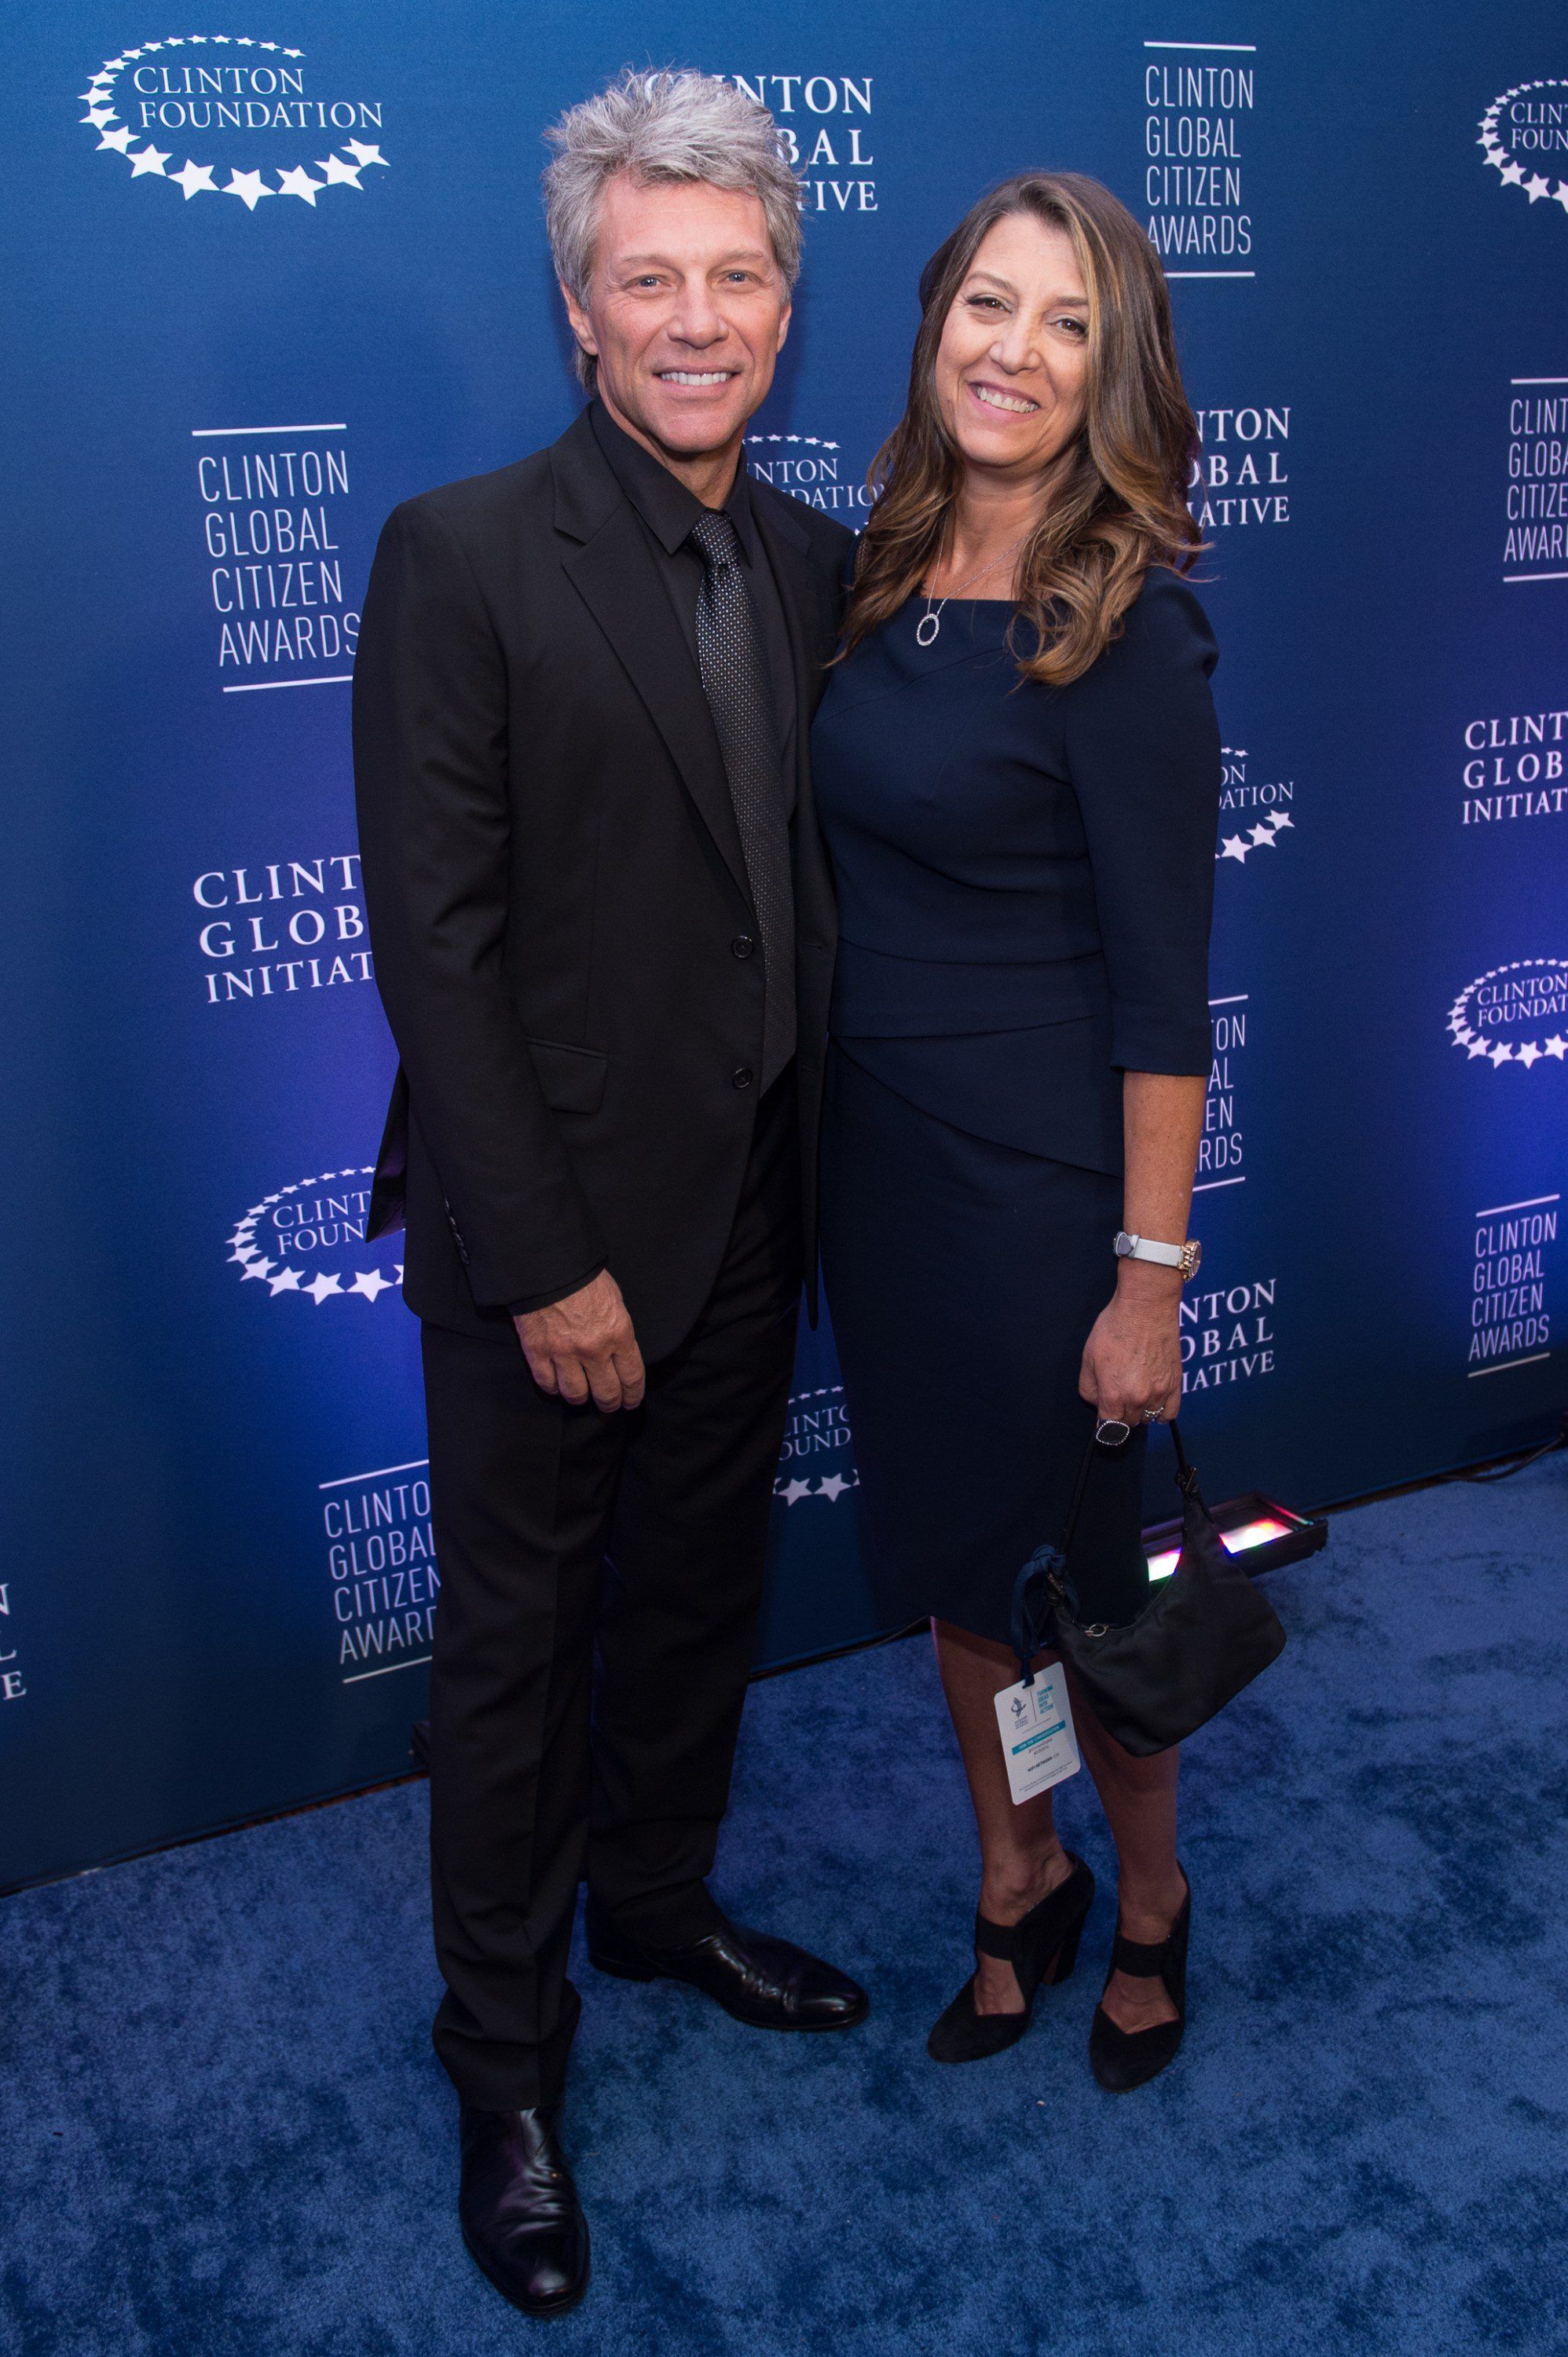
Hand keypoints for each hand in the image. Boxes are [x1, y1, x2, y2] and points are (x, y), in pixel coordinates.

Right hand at [514, 1270, 645, 1411]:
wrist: (547, 1264)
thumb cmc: (584, 1277)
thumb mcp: (615, 1299)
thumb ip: (618, 1329)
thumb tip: (619, 1350)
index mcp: (618, 1333)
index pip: (632, 1377)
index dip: (633, 1395)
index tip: (631, 1402)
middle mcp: (594, 1349)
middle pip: (606, 1392)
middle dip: (610, 1404)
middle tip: (609, 1406)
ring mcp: (564, 1353)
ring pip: (575, 1394)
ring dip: (581, 1399)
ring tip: (582, 1397)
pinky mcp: (538, 1352)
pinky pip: (547, 1383)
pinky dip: (553, 1388)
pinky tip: (557, 1385)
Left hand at [1079, 1266, 1181, 1426]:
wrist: (1146, 1307)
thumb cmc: (1115, 1327)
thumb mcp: (1088, 1357)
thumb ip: (1088, 1388)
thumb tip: (1096, 1403)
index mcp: (1114, 1394)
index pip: (1108, 1427)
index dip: (1103, 1422)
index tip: (1103, 1415)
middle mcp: (1138, 1399)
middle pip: (1128, 1423)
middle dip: (1119, 1414)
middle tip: (1117, 1395)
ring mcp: (1159, 1393)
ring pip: (1147, 1419)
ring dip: (1139, 1412)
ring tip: (1134, 1394)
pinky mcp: (1175, 1384)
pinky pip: (1169, 1413)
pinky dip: (1161, 1413)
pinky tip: (1153, 1402)